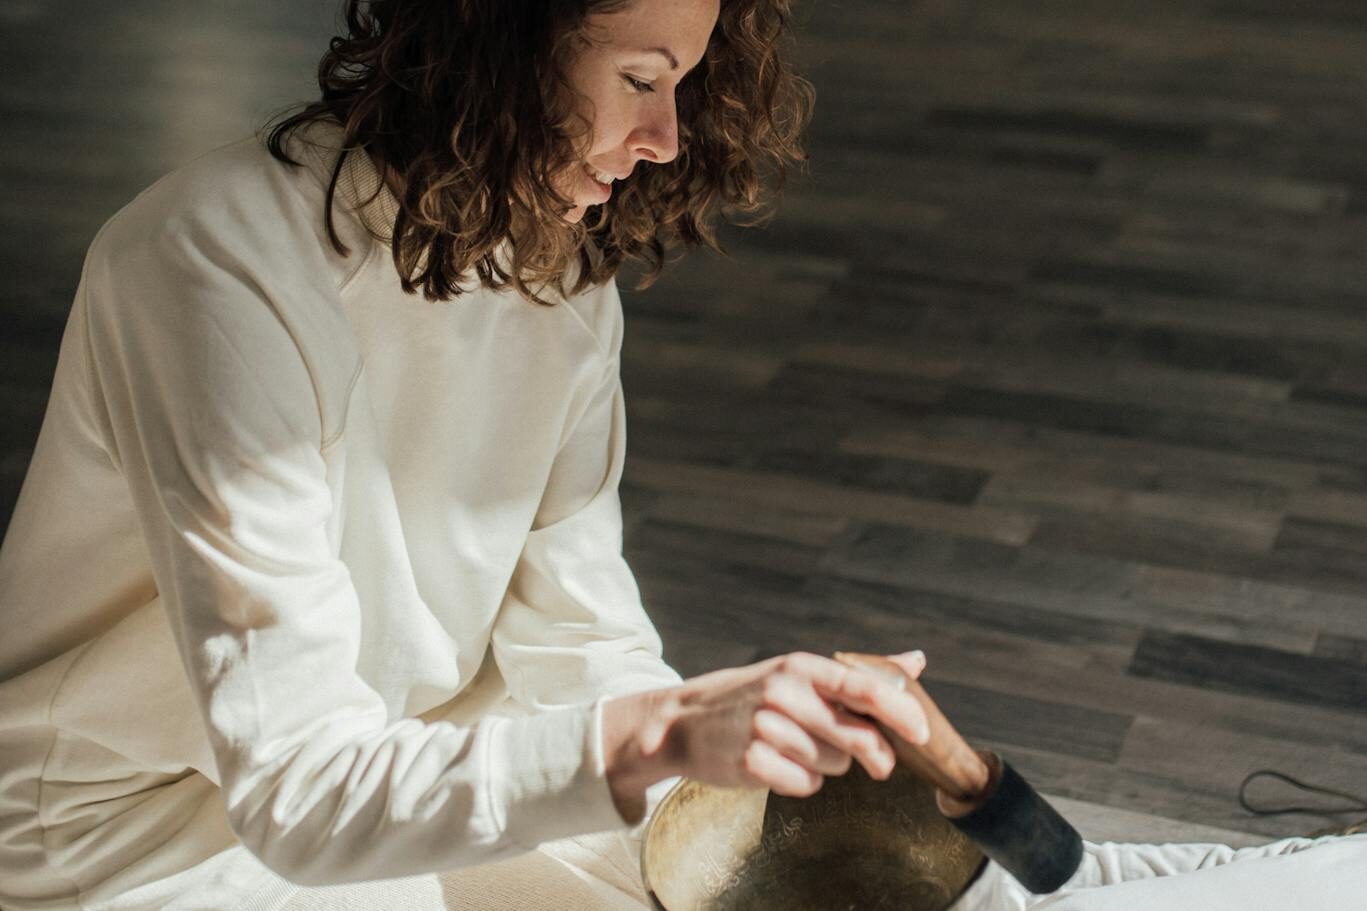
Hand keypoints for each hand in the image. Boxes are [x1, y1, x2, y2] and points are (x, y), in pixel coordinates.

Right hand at [601, 650, 928, 821]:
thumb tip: (916, 661)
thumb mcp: (798, 674)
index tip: (922, 733)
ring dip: (826, 765)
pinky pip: (807, 785)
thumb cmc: (750, 697)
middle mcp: (783, 693)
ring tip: (795, 750)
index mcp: (799, 667)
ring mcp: (765, 727)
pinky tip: (778, 766)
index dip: (899, 712)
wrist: (682, 722)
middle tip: (879, 763)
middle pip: (857, 736)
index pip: (862, 686)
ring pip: (834, 765)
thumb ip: (858, 674)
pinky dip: (801, 782)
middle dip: (874, 755)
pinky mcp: (752, 762)